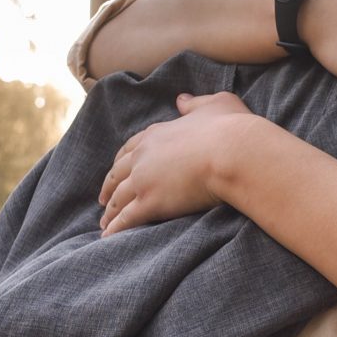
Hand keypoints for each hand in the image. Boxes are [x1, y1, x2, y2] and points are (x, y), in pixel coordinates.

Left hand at [98, 92, 262, 234]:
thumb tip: (181, 100)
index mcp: (156, 134)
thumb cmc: (231, 129)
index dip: (121, 162)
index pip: (130, 148)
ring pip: (119, 198)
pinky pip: (127, 218)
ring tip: (105, 223)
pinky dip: (115, 227)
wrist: (234, 153)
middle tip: (102, 199)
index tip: (116, 171)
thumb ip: (194, 103)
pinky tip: (109, 236)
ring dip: (110, 211)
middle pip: (117, 174)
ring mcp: (144, 180)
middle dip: (108, 188)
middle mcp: (143, 156)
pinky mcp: (151, 202)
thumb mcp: (215, 104)